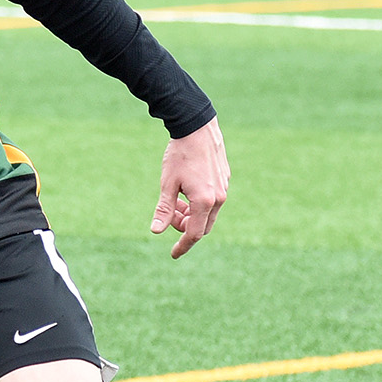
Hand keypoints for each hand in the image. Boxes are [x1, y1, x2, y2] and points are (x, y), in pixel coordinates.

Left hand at [152, 119, 228, 258]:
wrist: (197, 127)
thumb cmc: (179, 155)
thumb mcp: (167, 184)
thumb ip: (164, 209)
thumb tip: (156, 231)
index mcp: (205, 201)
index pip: (194, 233)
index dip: (183, 245)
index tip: (173, 254)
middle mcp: (218, 197)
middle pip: (203, 226)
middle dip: (185, 227)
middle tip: (170, 217)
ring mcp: (224, 188)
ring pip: (208, 213)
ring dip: (192, 215)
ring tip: (176, 203)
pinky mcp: (225, 179)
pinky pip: (213, 201)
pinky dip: (199, 204)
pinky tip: (186, 192)